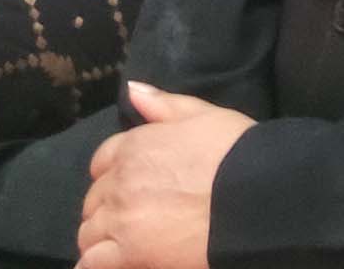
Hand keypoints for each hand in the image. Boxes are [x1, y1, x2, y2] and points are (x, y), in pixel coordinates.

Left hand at [78, 83, 254, 268]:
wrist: (254, 197)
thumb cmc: (236, 154)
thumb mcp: (204, 115)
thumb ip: (164, 104)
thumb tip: (133, 91)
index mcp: (135, 146)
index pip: (101, 162)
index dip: (112, 175)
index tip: (128, 187)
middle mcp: (120, 181)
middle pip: (95, 200)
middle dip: (107, 208)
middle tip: (132, 219)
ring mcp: (121, 219)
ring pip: (89, 232)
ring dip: (101, 237)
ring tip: (122, 245)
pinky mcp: (129, 253)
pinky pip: (93, 262)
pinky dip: (95, 265)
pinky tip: (107, 265)